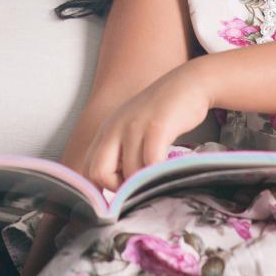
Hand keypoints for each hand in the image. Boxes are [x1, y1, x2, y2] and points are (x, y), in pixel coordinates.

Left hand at [84, 67, 209, 190]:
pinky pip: (150, 163)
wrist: (188, 83)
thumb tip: (119, 191)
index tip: (125, 191)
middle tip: (139, 188)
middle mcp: (114, 127)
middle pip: (97, 172)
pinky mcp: (156, 126)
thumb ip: (121, 153)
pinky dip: (158, 175)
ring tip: (159, 176)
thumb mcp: (133, 130)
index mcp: (106, 131)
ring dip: (144, 184)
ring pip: (128, 173)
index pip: (88, 169)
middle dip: (117, 189)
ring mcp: (134, 126)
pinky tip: (168, 170)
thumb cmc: (163, 114)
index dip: (103, 188)